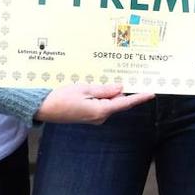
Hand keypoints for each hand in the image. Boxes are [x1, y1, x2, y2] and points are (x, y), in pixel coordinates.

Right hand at [34, 84, 154, 124]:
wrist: (44, 108)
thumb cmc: (62, 98)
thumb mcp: (84, 89)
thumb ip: (104, 90)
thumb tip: (120, 88)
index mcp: (100, 111)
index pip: (125, 103)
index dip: (139, 98)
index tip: (151, 93)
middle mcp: (99, 117)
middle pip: (117, 101)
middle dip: (123, 91)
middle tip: (132, 77)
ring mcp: (94, 117)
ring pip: (109, 102)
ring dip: (111, 92)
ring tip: (111, 78)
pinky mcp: (88, 115)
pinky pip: (101, 104)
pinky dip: (103, 96)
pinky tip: (100, 86)